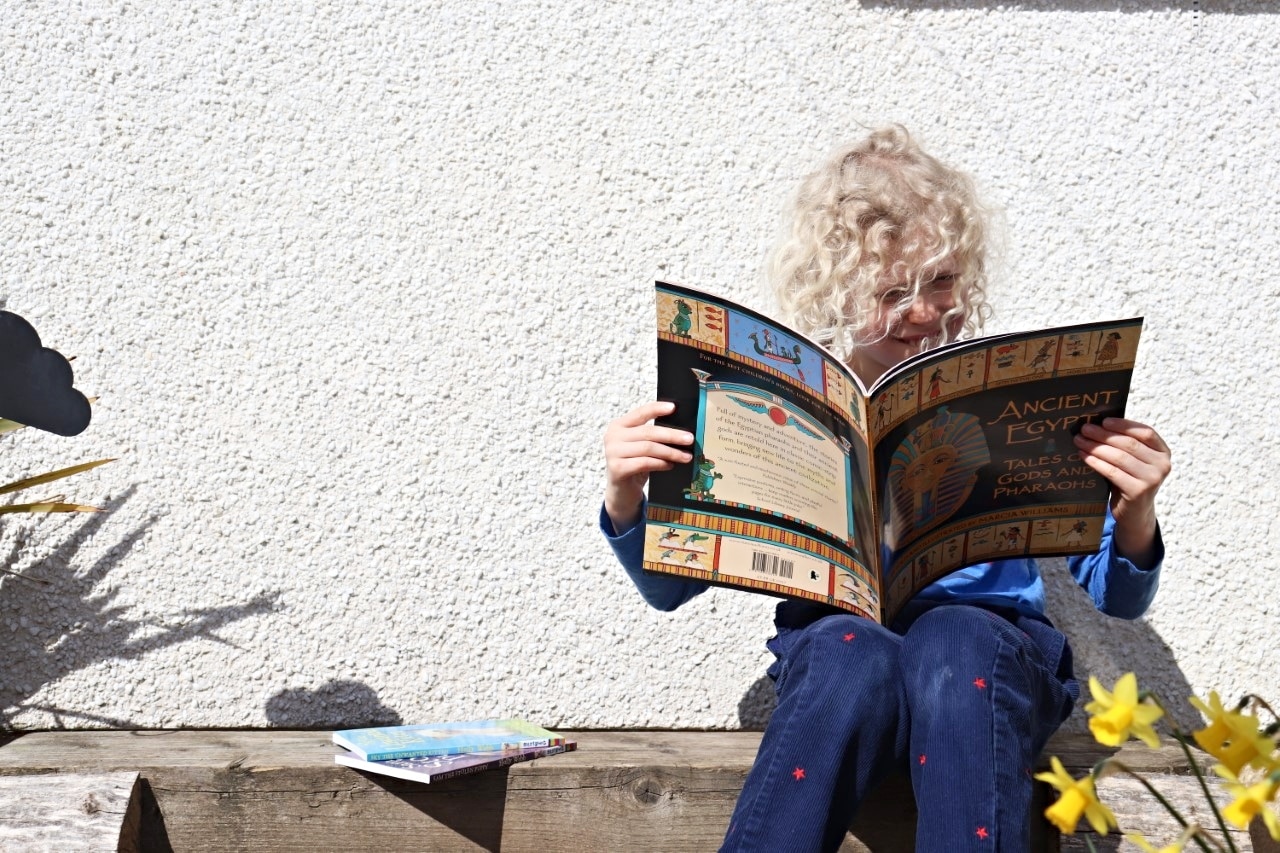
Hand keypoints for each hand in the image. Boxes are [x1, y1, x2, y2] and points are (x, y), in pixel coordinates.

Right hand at [603, 401, 693, 532]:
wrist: (621, 492)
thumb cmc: (635, 465)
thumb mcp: (641, 447)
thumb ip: (652, 436)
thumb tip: (681, 430)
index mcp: (619, 426)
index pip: (640, 413)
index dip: (657, 409)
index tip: (674, 407)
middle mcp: (613, 437)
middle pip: (648, 432)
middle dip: (672, 435)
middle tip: (690, 439)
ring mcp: (612, 453)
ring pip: (648, 448)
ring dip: (670, 452)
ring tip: (686, 456)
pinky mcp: (617, 468)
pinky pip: (644, 463)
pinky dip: (660, 463)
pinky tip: (670, 465)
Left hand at [1073, 417, 1170, 568]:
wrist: (1135, 513)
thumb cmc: (1130, 480)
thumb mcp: (1134, 461)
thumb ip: (1125, 445)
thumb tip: (1096, 424)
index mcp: (1163, 452)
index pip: (1146, 432)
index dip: (1124, 425)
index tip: (1104, 420)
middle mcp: (1162, 465)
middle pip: (1129, 444)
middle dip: (1103, 435)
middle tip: (1084, 429)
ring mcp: (1152, 479)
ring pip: (1119, 457)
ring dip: (1096, 447)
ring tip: (1079, 440)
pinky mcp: (1138, 492)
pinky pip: (1112, 472)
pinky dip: (1095, 462)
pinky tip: (1083, 456)